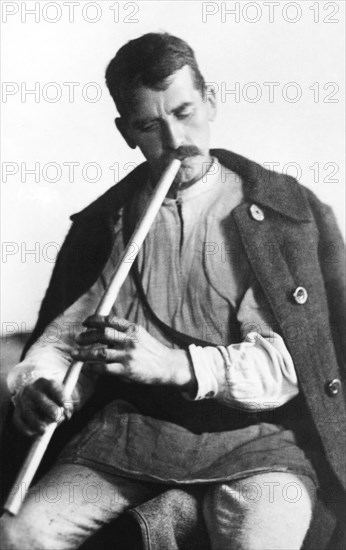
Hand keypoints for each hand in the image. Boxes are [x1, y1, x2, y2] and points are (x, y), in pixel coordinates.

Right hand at [13, 378, 77, 436]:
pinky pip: (19, 421)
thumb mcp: (62, 391)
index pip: (53, 387)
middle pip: (40, 398)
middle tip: (56, 417)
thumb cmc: (52, 395)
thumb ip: (69, 399)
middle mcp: (32, 390)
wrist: (32, 393)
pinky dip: (25, 429)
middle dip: (48, 408)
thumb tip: (71, 409)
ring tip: (44, 431)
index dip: (60, 396)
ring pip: (28, 412)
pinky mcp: (17, 412)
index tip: (66, 406)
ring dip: (36, 423)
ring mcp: (22, 400)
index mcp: (45, 382)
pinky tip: (33, 434)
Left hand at [72, 314, 196, 393]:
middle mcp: (129, 340)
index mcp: (133, 329)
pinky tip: (88, 367)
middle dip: (86, 336)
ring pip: (99, 352)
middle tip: (78, 338)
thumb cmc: (153, 350)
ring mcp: (127, 355)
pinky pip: (105, 368)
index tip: (85, 322)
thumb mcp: (141, 334)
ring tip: (75, 353)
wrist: (168, 366)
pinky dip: (94, 367)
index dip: (95, 320)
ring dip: (84, 353)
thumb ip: (125, 331)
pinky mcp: (127, 370)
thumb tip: (104, 330)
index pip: (110, 320)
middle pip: (102, 334)